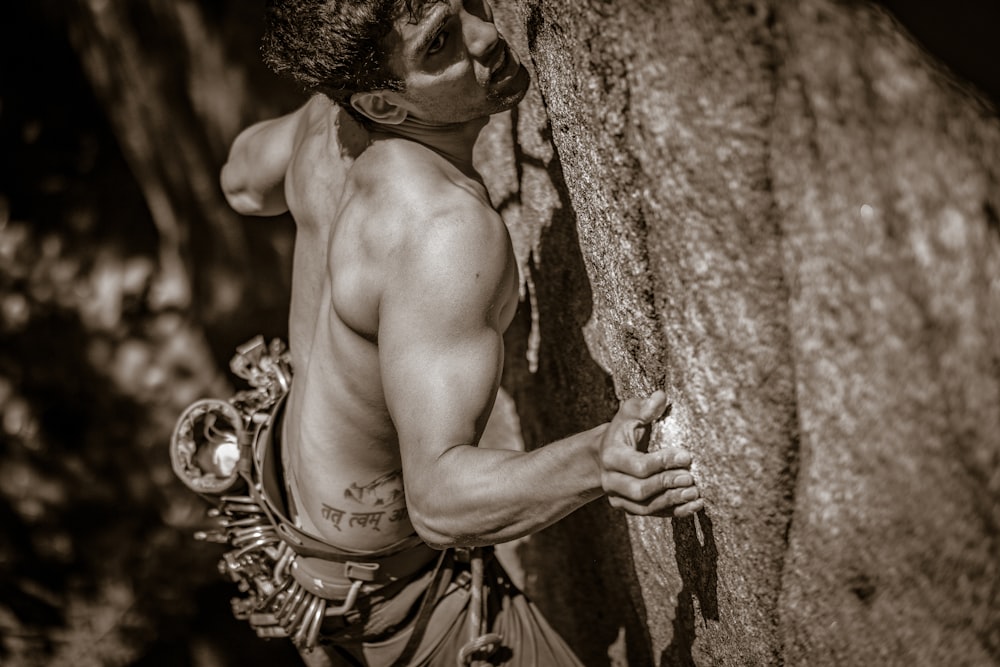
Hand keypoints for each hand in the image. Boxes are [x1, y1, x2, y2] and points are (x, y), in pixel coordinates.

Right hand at [598, 390, 703, 517]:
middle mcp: (611, 480)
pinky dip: (674, 512)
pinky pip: (652, 514)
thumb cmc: (622, 430)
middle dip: (667, 484)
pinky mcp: (630, 508)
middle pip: (640, 490)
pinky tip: (693, 505)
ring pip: (646, 507)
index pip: (638, 465)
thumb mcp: (628, 414)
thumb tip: (660, 398)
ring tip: (695, 492)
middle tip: (691, 477)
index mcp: (611, 456)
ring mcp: (619, 497)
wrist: (605, 455)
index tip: (687, 456)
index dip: (664, 462)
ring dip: (673, 501)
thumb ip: (643, 407)